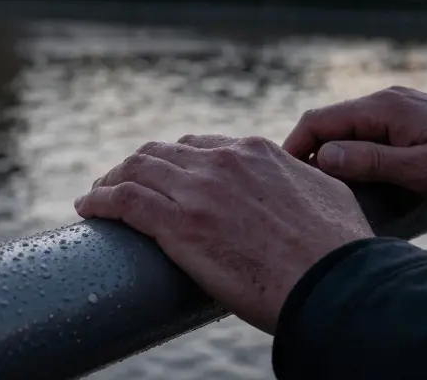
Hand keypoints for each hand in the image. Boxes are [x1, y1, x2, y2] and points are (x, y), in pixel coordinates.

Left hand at [75, 134, 372, 333]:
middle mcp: (221, 162)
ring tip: (98, 195)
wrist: (332, 281)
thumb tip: (304, 184)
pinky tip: (87, 209)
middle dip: (137, 166)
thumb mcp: (328, 193)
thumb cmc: (338, 250)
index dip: (176, 161)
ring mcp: (197, 191)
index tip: (166, 177)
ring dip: (111, 180)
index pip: (200, 145)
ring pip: (136, 170)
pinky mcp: (177, 225)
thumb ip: (304, 180)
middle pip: (161, 152)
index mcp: (254, 152)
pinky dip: (100, 201)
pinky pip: (123, 202)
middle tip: (121, 183)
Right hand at [283, 87, 426, 206]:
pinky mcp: (410, 121)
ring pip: (348, 130)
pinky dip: (353, 154)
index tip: (281, 178)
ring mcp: (399, 108)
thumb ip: (371, 162)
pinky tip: (356, 180)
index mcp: (384, 108)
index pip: (319, 121)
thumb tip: (322, 157)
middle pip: (329, 123)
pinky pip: (367, 133)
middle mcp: (387, 100)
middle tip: (296, 189)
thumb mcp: (422, 171)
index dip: (294, 147)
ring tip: (322, 190)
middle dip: (308, 153)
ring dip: (332, 156)